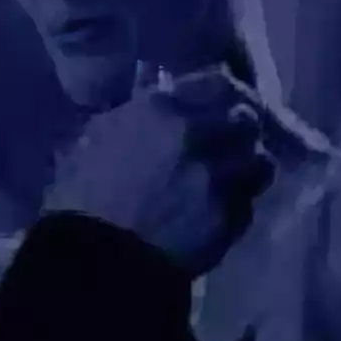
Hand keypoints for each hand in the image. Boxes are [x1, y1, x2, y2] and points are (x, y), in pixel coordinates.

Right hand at [45, 65, 273, 277]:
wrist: (96, 257)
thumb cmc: (81, 195)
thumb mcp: (97, 138)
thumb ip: (135, 117)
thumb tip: (154, 108)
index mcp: (163, 107)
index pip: (220, 83)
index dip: (229, 93)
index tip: (226, 103)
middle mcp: (201, 133)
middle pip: (247, 118)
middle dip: (242, 129)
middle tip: (233, 141)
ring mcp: (220, 176)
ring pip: (259, 160)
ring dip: (248, 166)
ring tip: (234, 178)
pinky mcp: (231, 217)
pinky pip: (248, 203)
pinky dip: (238, 204)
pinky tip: (220, 212)